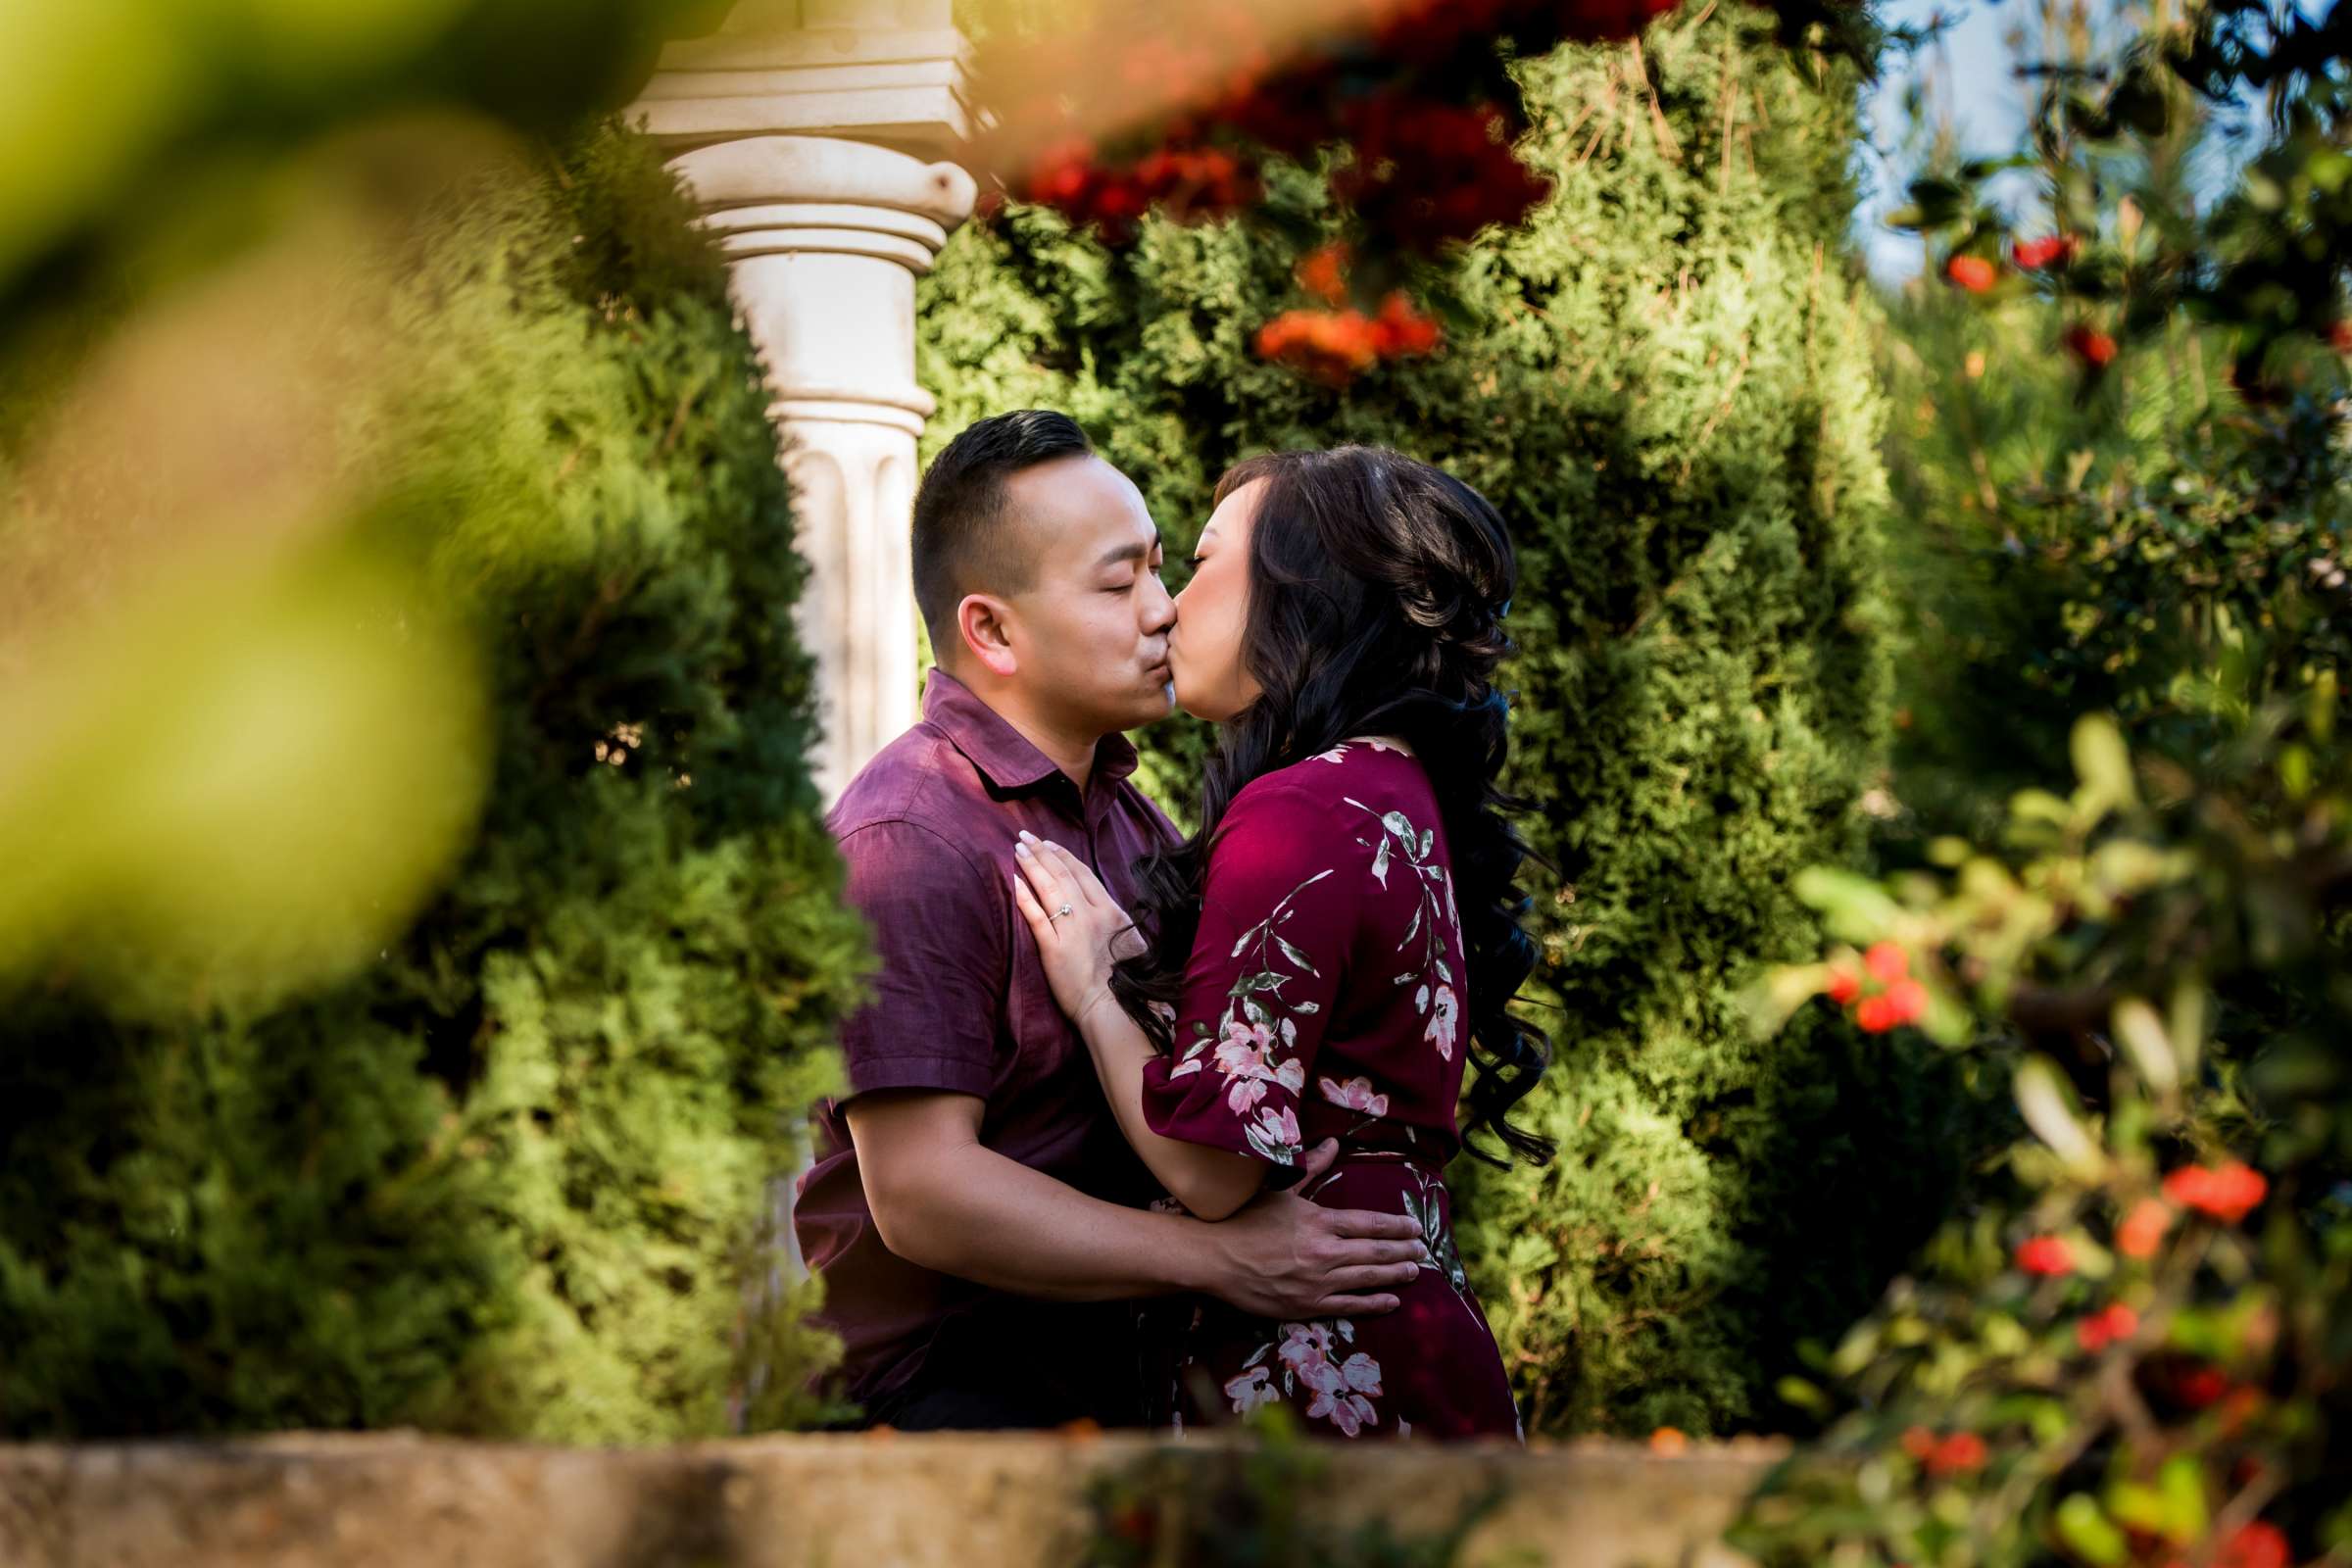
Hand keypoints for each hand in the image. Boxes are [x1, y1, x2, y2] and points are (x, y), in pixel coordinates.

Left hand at [1011, 831, 1138, 1029]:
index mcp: (1112, 912)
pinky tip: (1013, 881)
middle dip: (1043, 852)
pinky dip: (1024, 896)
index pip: (1084, 874)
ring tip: (1018, 849)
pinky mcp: (1054, 949)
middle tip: (1026, 837)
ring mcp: (1072, 931)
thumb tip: (1104, 912)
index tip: (1050, 844)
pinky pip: (1036, 916)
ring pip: (1049, 888)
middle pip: (1063, 875)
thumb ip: (1115, 923)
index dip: (1064, 856)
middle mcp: (1092, 916)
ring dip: (1032, 865)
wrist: (1116, 1009)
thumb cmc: (1126, 983)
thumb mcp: (1130, 944)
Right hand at [1197, 1139, 1428, 1318]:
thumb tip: (1334, 1143)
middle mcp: (1324, 1252)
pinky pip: (1349, 1306)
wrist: (1214, 1257)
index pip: (1370, 1223)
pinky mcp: (1307, 1306)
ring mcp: (1317, 1282)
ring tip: (1414, 1271)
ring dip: (1395, 1274)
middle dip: (1403, 1251)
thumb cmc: (1245, 1219)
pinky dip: (1374, 1304)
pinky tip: (1392, 1301)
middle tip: (1422, 1251)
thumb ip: (1312, 1168)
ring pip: (1367, 1278)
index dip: (1397, 1226)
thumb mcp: (1281, 1189)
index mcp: (1320, 1221)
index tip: (1415, 1227)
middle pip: (1375, 1252)